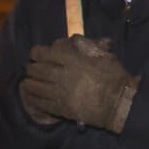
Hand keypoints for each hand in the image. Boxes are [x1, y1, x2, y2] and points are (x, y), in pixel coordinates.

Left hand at [22, 36, 138, 133]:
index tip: (34, 54)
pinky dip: (34, 99)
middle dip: (32, 69)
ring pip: (37, 87)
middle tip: (30, 69)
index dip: (37, 53)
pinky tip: (31, 97)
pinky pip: (42, 103)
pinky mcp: (63, 109)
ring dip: (29, 84)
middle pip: (39, 70)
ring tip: (27, 83)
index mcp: (74, 60)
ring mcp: (62, 93)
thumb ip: (87, 45)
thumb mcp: (105, 55)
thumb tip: (73, 39)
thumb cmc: (115, 77)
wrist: (120, 104)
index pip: (47, 54)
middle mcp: (65, 76)